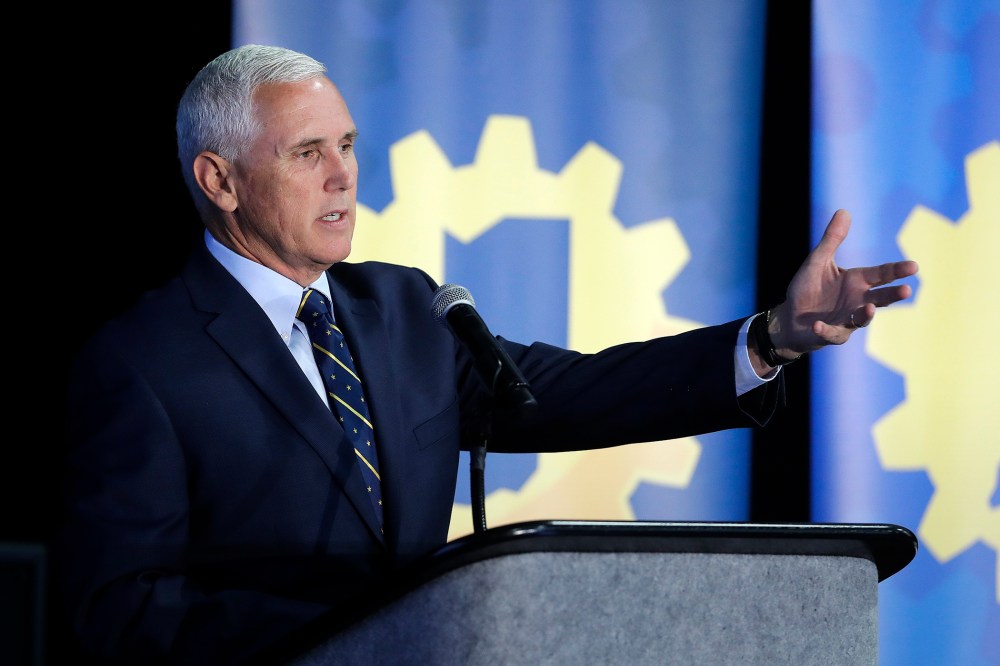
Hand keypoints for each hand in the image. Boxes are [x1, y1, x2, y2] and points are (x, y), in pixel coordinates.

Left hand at [768, 209, 918, 357]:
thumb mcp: (818, 261)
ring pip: (861, 319)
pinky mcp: (831, 334)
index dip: (897, 270)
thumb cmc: (808, 288)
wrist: (790, 317)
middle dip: (893, 295)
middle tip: (906, 290)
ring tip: (869, 307)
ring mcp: (847, 320)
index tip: (914, 266)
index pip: (882, 274)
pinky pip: (831, 333)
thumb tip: (843, 211)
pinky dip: (825, 330)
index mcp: (857, 281)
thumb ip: (832, 240)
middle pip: (880, 297)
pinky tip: (818, 325)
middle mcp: (857, 300)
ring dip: (866, 314)